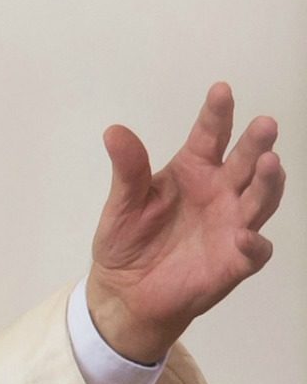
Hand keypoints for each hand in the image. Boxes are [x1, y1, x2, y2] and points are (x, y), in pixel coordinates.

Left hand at [88, 82, 284, 362]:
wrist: (126, 293)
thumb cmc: (128, 241)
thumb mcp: (122, 204)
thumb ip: (127, 170)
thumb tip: (114, 131)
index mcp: (194, 170)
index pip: (210, 136)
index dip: (217, 114)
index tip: (221, 90)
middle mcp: (221, 191)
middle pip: (245, 162)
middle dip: (256, 143)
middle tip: (264, 124)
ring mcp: (233, 224)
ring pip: (261, 199)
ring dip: (268, 183)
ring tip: (269, 163)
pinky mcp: (236, 260)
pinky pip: (253, 250)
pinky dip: (254, 243)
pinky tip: (246, 235)